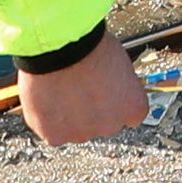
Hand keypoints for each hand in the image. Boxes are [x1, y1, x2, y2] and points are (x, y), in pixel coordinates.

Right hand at [14, 41, 151, 148]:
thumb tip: (111, 84)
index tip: (105, 93)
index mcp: (133, 107)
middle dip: (93, 110)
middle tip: (80, 89)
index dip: (114, 102)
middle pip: (103, 123)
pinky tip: (48, 99)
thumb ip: (118, 84)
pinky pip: (53, 131)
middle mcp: (112, 125)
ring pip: (77, 129)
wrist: (59, 48)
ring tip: (61, 89)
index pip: (130, 115)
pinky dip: (49, 119)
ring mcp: (83, 133)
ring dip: (70, 116)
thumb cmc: (89, 46)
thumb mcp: (119, 62)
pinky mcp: (56, 136)